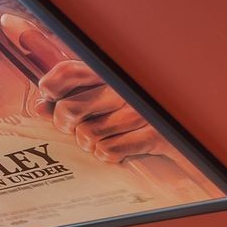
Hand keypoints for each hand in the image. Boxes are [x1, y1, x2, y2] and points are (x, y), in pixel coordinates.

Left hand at [25, 58, 161, 162]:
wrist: (187, 130)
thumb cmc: (137, 110)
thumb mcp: (106, 96)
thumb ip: (71, 97)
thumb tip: (39, 106)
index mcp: (112, 72)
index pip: (68, 72)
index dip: (50, 88)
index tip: (52, 99)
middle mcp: (125, 89)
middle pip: (68, 110)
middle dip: (64, 125)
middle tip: (73, 127)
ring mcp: (141, 111)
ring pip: (86, 135)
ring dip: (88, 143)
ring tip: (101, 138)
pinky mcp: (154, 135)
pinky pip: (108, 151)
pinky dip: (107, 154)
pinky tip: (117, 148)